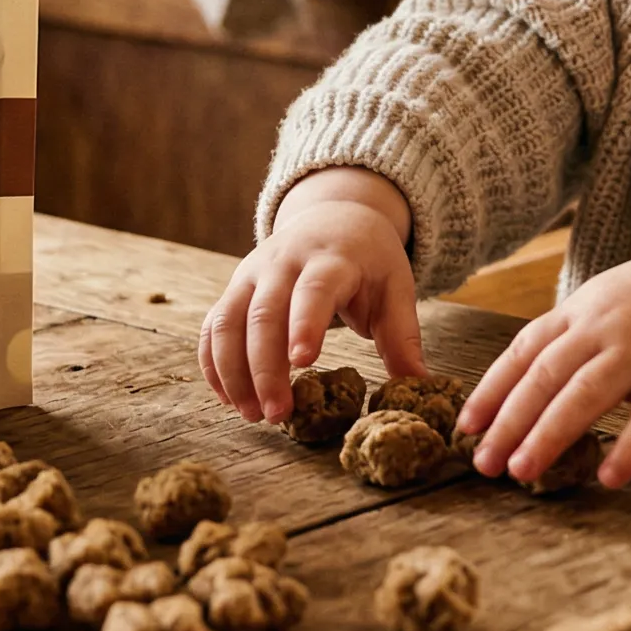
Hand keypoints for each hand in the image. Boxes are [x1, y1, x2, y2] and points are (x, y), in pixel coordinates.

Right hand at [200, 168, 421, 422]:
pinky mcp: (234, 288)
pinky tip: (228, 398)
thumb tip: (418, 384)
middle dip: (265, 367)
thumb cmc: (368, 261)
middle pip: (264, 313)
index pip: (314, 289)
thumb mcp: (395, 288)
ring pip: (228, 321)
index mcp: (331, 259)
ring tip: (251, 414)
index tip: (302, 362)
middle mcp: (283, 263)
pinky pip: (213, 325)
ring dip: (233, 370)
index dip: (306, 323)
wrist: (334, 216)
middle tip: (277, 414)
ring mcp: (252, 274)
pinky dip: (213, 362)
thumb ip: (402, 335)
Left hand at [456, 220, 630, 488]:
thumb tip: (526, 383)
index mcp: (583, 309)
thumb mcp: (611, 300)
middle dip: (509, 421)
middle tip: (483, 463)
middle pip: (546, 376)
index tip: (466, 426)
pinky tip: (607, 478)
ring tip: (522, 471)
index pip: (525, 350)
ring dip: (549, 435)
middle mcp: (608, 326)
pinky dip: (629, 449)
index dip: (492, 390)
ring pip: (587, 394)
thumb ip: (573, 334)